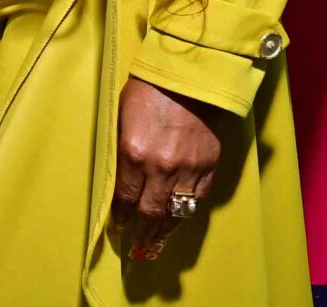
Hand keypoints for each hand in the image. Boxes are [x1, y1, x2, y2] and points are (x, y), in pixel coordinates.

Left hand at [114, 76, 221, 261]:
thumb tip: (122, 180)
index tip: (117, 228)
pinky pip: (197, 200)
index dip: (120, 217)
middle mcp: (160, 167)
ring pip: (175, 213)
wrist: (190, 78)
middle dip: (141, 234)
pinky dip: (186, 215)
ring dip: (164, 232)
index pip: (125, 198)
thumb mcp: (122, 118)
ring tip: (155, 247)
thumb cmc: (148, 91)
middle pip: (149, 213)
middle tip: (135, 249)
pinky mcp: (209, 167)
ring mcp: (187, 169)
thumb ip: (122, 151)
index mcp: (133, 152)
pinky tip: (178, 223)